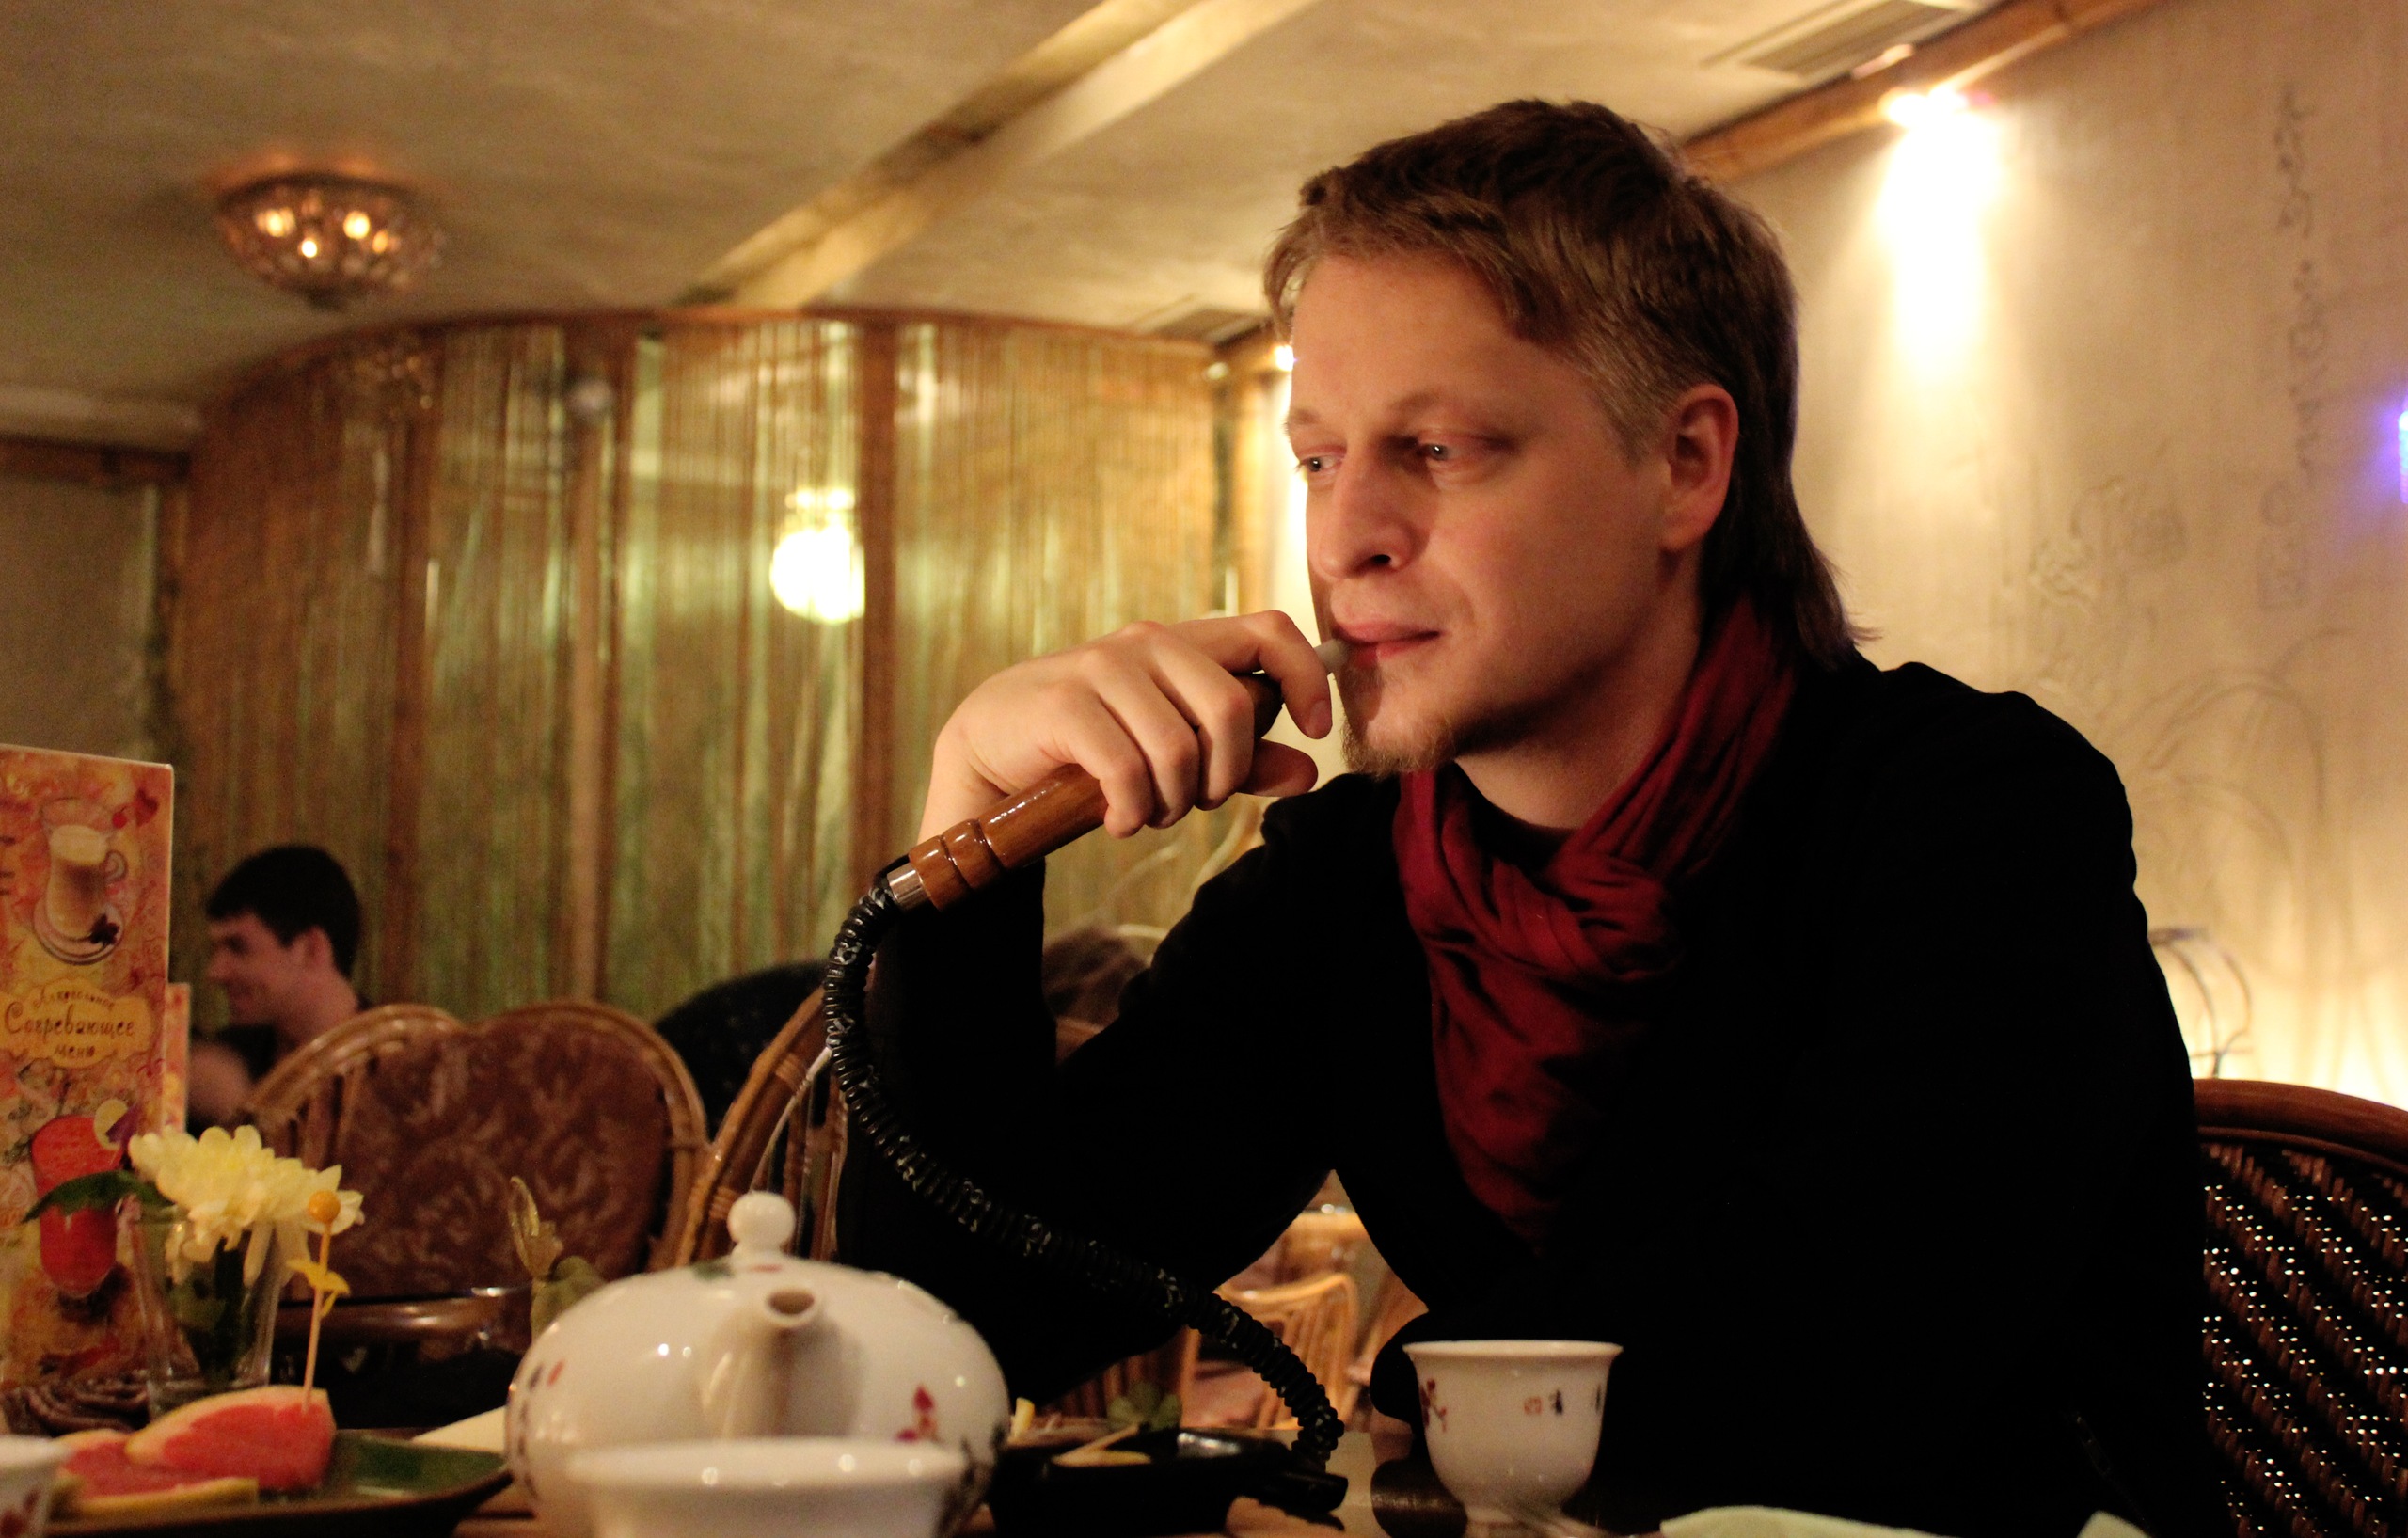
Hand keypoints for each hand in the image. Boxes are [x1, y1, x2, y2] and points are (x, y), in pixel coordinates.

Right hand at [919, 613, 1334, 838]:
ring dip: (1172, 802)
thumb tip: (1309, 772)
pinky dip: (1131, 810)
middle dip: (1226, 775)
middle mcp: (1148, 642)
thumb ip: (1243, 761)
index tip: (1314, 729)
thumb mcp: (1175, 754)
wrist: (993, 748)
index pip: (1269, 631)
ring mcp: (1103, 667)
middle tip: (1197, 803)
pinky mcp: (1065, 704)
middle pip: (1232, 706)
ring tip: (1149, 813)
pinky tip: (1118, 818)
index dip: (1305, 677)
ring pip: (1179, 746)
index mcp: (1185, 645)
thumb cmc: (1094, 749)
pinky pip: (1127, 769)